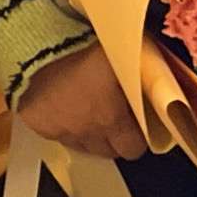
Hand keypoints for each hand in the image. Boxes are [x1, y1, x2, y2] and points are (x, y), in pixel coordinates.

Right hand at [12, 47, 145, 159]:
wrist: (37, 44)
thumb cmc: (81, 47)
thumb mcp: (122, 58)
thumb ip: (141, 77)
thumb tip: (158, 80)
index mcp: (111, 119)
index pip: (133, 148)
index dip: (137, 137)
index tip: (136, 125)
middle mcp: (87, 132)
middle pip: (108, 152)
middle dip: (114, 138)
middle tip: (113, 117)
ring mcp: (61, 131)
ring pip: (82, 146)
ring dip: (88, 133)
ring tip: (87, 108)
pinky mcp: (39, 126)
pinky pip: (57, 134)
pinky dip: (61, 125)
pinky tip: (63, 105)